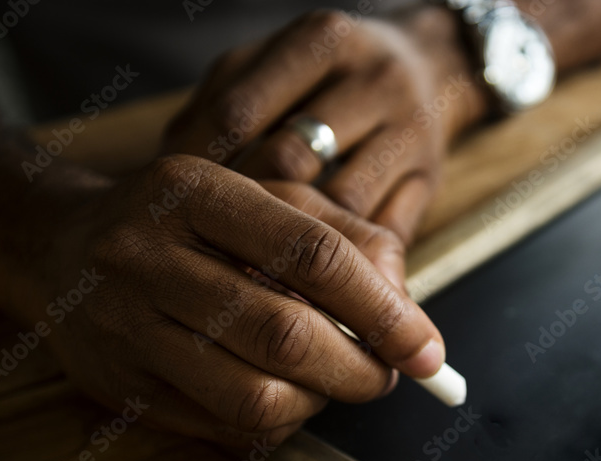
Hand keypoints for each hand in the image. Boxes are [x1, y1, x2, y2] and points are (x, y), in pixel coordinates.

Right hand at [0, 155, 444, 446]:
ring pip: (254, 396)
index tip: (428, 350)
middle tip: (386, 375)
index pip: (313, 255)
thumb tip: (410, 314)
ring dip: (318, 402)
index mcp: (195, 191)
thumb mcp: (264, 201)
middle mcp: (147, 255)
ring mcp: (123, 326)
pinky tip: (284, 394)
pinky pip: (223, 428)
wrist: (60, 247)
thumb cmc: (189, 224)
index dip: (384, 311)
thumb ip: (347, 239)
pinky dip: (277, 422)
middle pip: (285, 335)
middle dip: (358, 369)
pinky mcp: (118, 386)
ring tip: (329, 381)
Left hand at [163, 7, 487, 243]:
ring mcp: (409, 132)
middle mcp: (371, 82)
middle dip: (243, 210)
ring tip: (254, 272)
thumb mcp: (279, 64)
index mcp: (321, 43)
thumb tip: (164, 167)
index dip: (199, 165)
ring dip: (296, 245)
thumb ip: (227, 102)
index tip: (169, 205)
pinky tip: (312, 279)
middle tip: (206, 247)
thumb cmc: (335, 76)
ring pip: (341, 205)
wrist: (435, 68)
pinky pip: (384, 233)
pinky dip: (345, 262)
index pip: (241, 111)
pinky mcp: (429, 179)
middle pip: (290, 159)